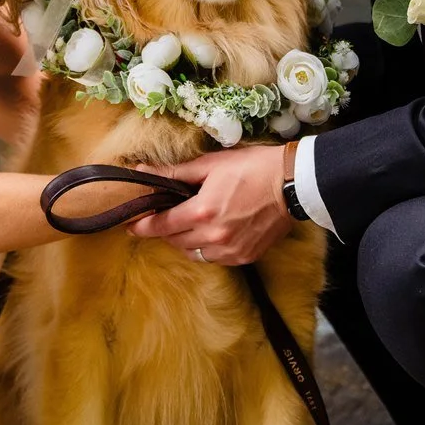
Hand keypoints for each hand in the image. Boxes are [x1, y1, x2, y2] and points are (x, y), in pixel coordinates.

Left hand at [128, 144, 292, 265]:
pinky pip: (214, 259)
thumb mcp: (210, 165)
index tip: (132, 225)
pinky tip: (209, 234)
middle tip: (162, 218)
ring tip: (186, 226)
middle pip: (175, 241)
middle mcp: (213, 237)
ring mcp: (230, 250)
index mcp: (202, 212)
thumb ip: (174, 173)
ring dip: (184, 241)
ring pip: (193, 254)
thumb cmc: (251, 167)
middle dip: (164, 231)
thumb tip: (141, 171)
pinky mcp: (245, 257)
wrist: (292, 183)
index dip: (143, 226)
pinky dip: (206, 249)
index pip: (161, 226)